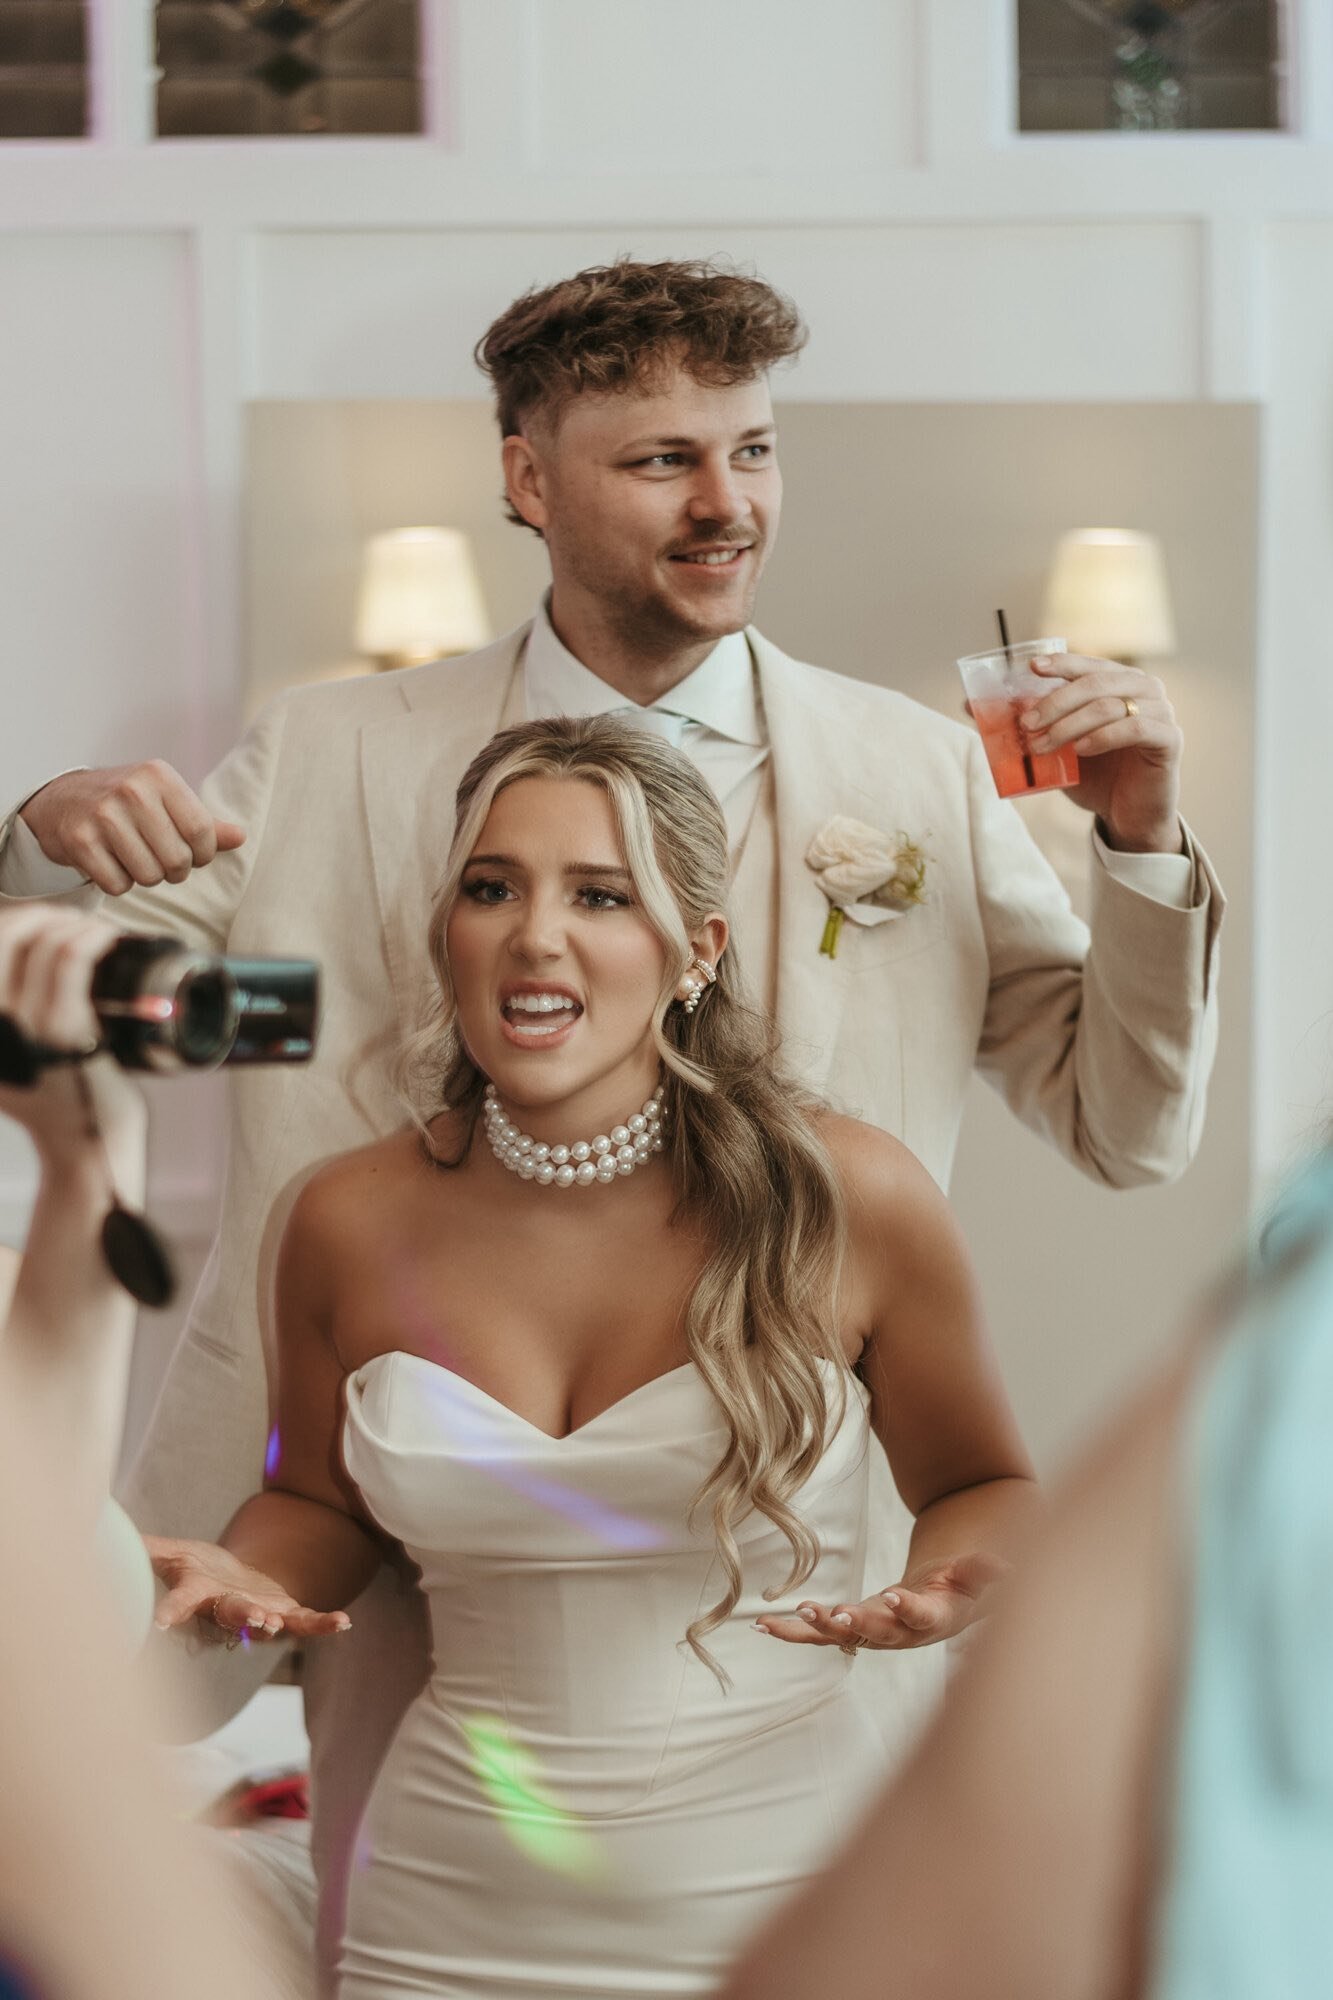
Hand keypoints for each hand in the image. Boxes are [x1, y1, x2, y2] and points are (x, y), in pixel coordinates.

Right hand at [0, 904, 141, 1162]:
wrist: (88, 1152)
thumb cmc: (64, 1104)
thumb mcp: (16, 1064)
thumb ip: (10, 1027)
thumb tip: (20, 980)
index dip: (17, 922)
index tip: (47, 923)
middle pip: (10, 936)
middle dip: (46, 916)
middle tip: (76, 924)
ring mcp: (27, 1026)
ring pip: (46, 944)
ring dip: (77, 925)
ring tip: (98, 933)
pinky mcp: (65, 1032)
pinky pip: (71, 964)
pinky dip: (91, 939)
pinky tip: (108, 939)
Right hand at [20, 763, 244, 894]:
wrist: (62, 801)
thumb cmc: (124, 803)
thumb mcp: (165, 800)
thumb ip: (204, 822)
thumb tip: (240, 837)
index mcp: (159, 776)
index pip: (202, 831)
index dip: (203, 854)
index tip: (194, 855)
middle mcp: (131, 790)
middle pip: (177, 859)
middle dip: (174, 870)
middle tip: (160, 860)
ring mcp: (103, 815)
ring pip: (148, 876)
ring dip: (145, 877)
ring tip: (134, 858)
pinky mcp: (80, 840)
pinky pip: (117, 885)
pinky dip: (118, 883)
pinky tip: (110, 863)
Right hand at [145, 1536, 352, 1642]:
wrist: (233, 1584)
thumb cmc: (198, 1569)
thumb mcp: (172, 1553)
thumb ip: (145, 1548)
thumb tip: (100, 1528)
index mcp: (197, 1593)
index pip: (180, 1603)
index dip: (171, 1611)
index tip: (158, 1624)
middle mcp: (226, 1609)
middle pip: (230, 1615)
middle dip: (242, 1617)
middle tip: (254, 1619)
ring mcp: (258, 1614)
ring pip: (265, 1623)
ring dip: (273, 1624)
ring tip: (279, 1624)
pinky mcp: (285, 1614)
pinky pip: (305, 1622)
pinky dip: (323, 1624)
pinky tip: (344, 1623)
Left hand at [754, 1551, 1008, 1652]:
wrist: (938, 1609)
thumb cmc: (957, 1590)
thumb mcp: (974, 1577)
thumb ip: (983, 1571)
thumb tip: (1004, 1566)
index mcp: (930, 1620)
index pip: (919, 1617)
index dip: (907, 1609)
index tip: (893, 1598)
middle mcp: (898, 1635)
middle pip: (874, 1633)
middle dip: (854, 1624)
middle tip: (833, 1615)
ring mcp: (871, 1637)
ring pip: (839, 1637)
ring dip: (811, 1629)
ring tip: (780, 1620)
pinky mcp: (851, 1632)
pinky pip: (819, 1634)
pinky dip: (792, 1631)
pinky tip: (764, 1625)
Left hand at [1020, 653, 1183, 853]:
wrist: (1127, 816)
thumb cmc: (1094, 777)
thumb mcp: (1053, 748)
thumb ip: (1023, 724)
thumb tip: (970, 705)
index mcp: (1119, 681)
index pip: (1088, 663)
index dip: (1061, 662)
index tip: (1031, 669)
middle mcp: (1144, 689)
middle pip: (1095, 682)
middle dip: (1055, 702)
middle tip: (1026, 723)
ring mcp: (1161, 711)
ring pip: (1108, 705)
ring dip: (1069, 724)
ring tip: (1043, 746)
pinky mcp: (1169, 739)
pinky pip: (1134, 728)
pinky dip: (1102, 736)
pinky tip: (1080, 750)